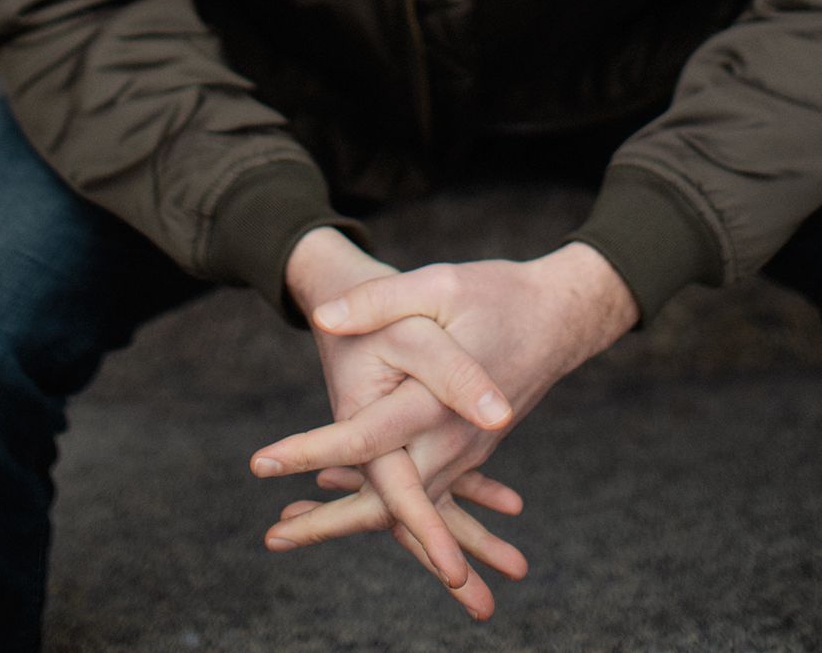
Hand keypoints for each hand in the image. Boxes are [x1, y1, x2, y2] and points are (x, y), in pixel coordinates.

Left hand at [255, 244, 638, 616]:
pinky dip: (383, 505)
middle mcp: (455, 441)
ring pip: (405, 506)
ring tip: (288, 530)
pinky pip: (421, 492)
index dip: (312, 450)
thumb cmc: (497, 294)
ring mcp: (464, 453)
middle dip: (328, 522)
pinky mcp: (467, 453)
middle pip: (387, 499)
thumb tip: (324, 319)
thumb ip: (379, 302)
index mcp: (441, 402)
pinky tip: (338, 500)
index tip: (262, 462)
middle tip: (273, 536)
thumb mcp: (438, 285)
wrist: (559, 318)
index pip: (367, 438)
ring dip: (350, 519)